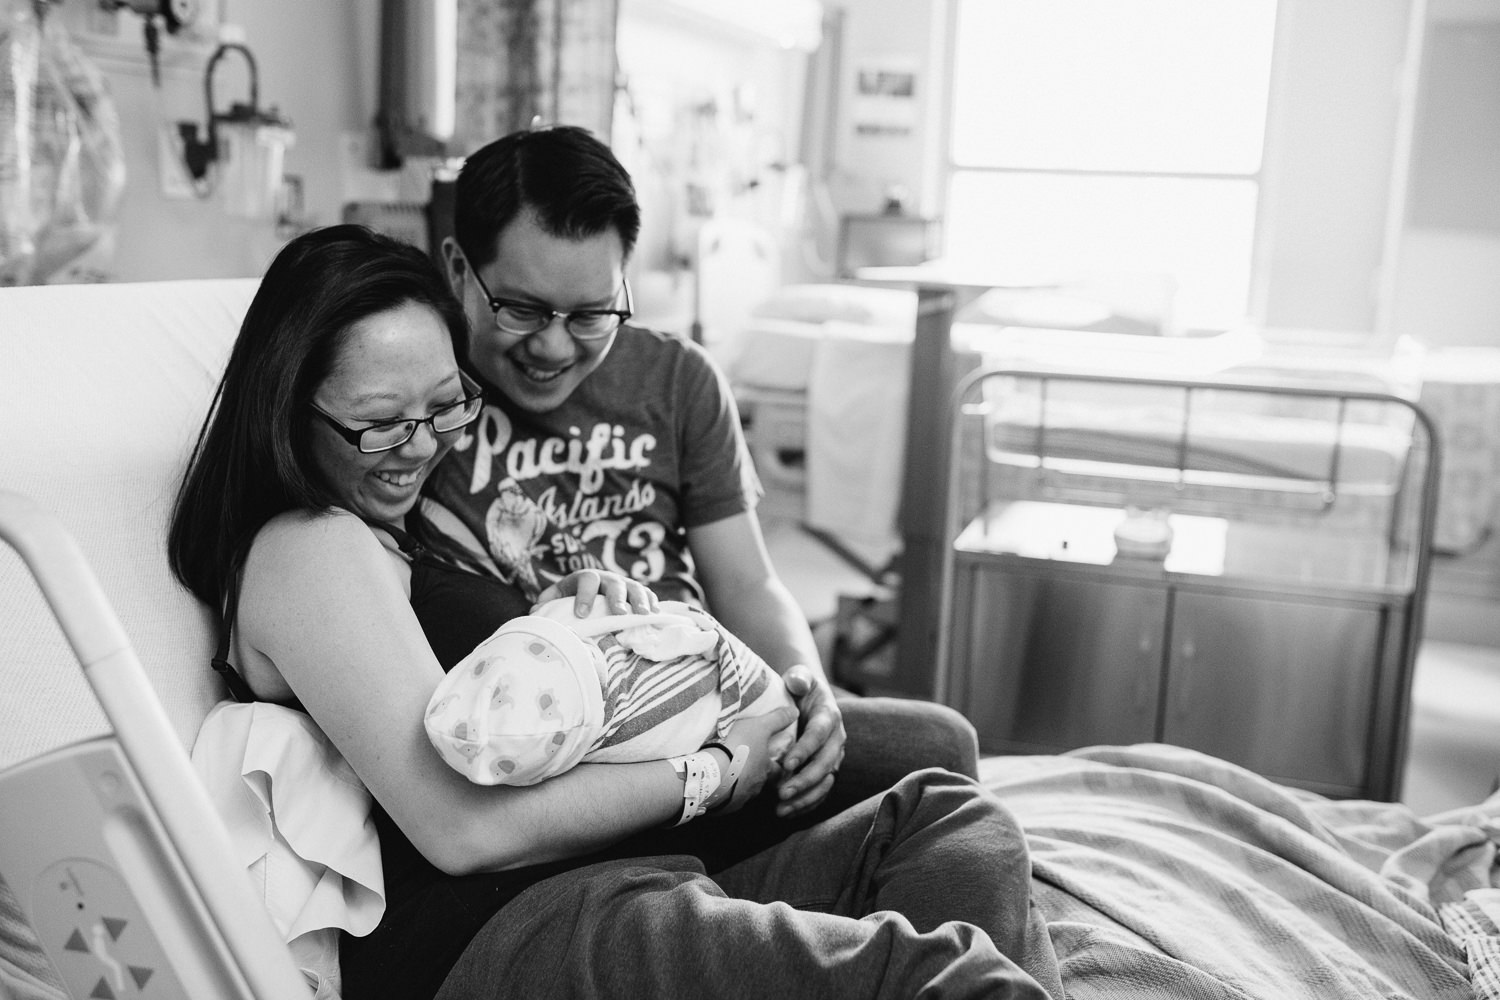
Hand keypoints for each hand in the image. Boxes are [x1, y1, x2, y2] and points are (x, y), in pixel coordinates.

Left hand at [535, 569, 657, 616]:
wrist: (589, 592)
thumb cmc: (571, 599)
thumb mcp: (557, 597)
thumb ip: (546, 603)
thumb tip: (534, 613)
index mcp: (585, 577)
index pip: (586, 580)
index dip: (584, 596)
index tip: (581, 614)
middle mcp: (607, 578)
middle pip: (614, 583)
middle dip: (617, 598)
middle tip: (618, 613)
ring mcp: (625, 584)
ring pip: (634, 588)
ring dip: (640, 600)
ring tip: (643, 614)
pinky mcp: (637, 593)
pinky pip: (648, 594)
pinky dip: (653, 603)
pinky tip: (656, 614)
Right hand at [708, 705, 798, 813]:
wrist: (712, 773)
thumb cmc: (739, 748)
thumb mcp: (759, 727)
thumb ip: (777, 720)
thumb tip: (796, 712)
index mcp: (766, 769)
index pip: (778, 771)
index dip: (779, 767)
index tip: (778, 764)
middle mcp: (755, 787)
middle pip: (759, 783)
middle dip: (755, 777)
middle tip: (748, 769)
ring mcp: (739, 798)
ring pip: (742, 792)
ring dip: (738, 785)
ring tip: (728, 776)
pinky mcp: (722, 805)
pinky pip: (724, 800)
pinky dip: (722, 793)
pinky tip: (715, 787)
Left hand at [775, 665, 845, 817]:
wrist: (808, 699)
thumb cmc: (799, 687)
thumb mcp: (800, 677)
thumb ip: (799, 678)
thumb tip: (798, 683)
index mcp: (830, 716)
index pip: (819, 735)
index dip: (805, 750)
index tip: (786, 763)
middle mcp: (836, 739)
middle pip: (825, 764)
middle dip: (804, 780)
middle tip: (781, 792)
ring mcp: (833, 757)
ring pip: (824, 782)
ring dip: (804, 797)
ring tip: (781, 808)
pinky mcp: (826, 770)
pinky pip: (820, 792)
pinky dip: (805, 804)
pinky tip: (786, 812)